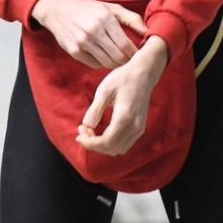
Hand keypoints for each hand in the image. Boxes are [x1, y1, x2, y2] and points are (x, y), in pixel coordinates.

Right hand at [31, 0, 146, 68]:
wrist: (59, 10)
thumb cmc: (90, 9)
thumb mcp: (112, 9)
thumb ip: (132, 19)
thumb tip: (149, 32)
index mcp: (106, 19)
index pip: (126, 46)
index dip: (135, 54)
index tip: (139, 55)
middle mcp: (94, 31)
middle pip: (118, 58)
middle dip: (127, 62)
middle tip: (131, 60)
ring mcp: (83, 42)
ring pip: (107, 63)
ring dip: (116, 64)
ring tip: (120, 59)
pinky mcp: (74, 51)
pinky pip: (95, 65)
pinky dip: (102, 63)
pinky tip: (104, 56)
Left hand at [76, 36, 168, 155]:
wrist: (144, 73)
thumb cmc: (123, 78)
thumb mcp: (104, 90)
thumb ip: (95, 110)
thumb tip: (86, 126)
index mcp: (124, 117)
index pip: (105, 142)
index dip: (89, 143)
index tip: (78, 134)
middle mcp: (134, 126)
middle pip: (111, 148)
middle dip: (93, 144)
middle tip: (82, 129)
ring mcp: (139, 128)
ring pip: (118, 149)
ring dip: (102, 145)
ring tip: (91, 130)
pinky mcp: (140, 127)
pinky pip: (124, 144)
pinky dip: (111, 143)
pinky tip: (102, 131)